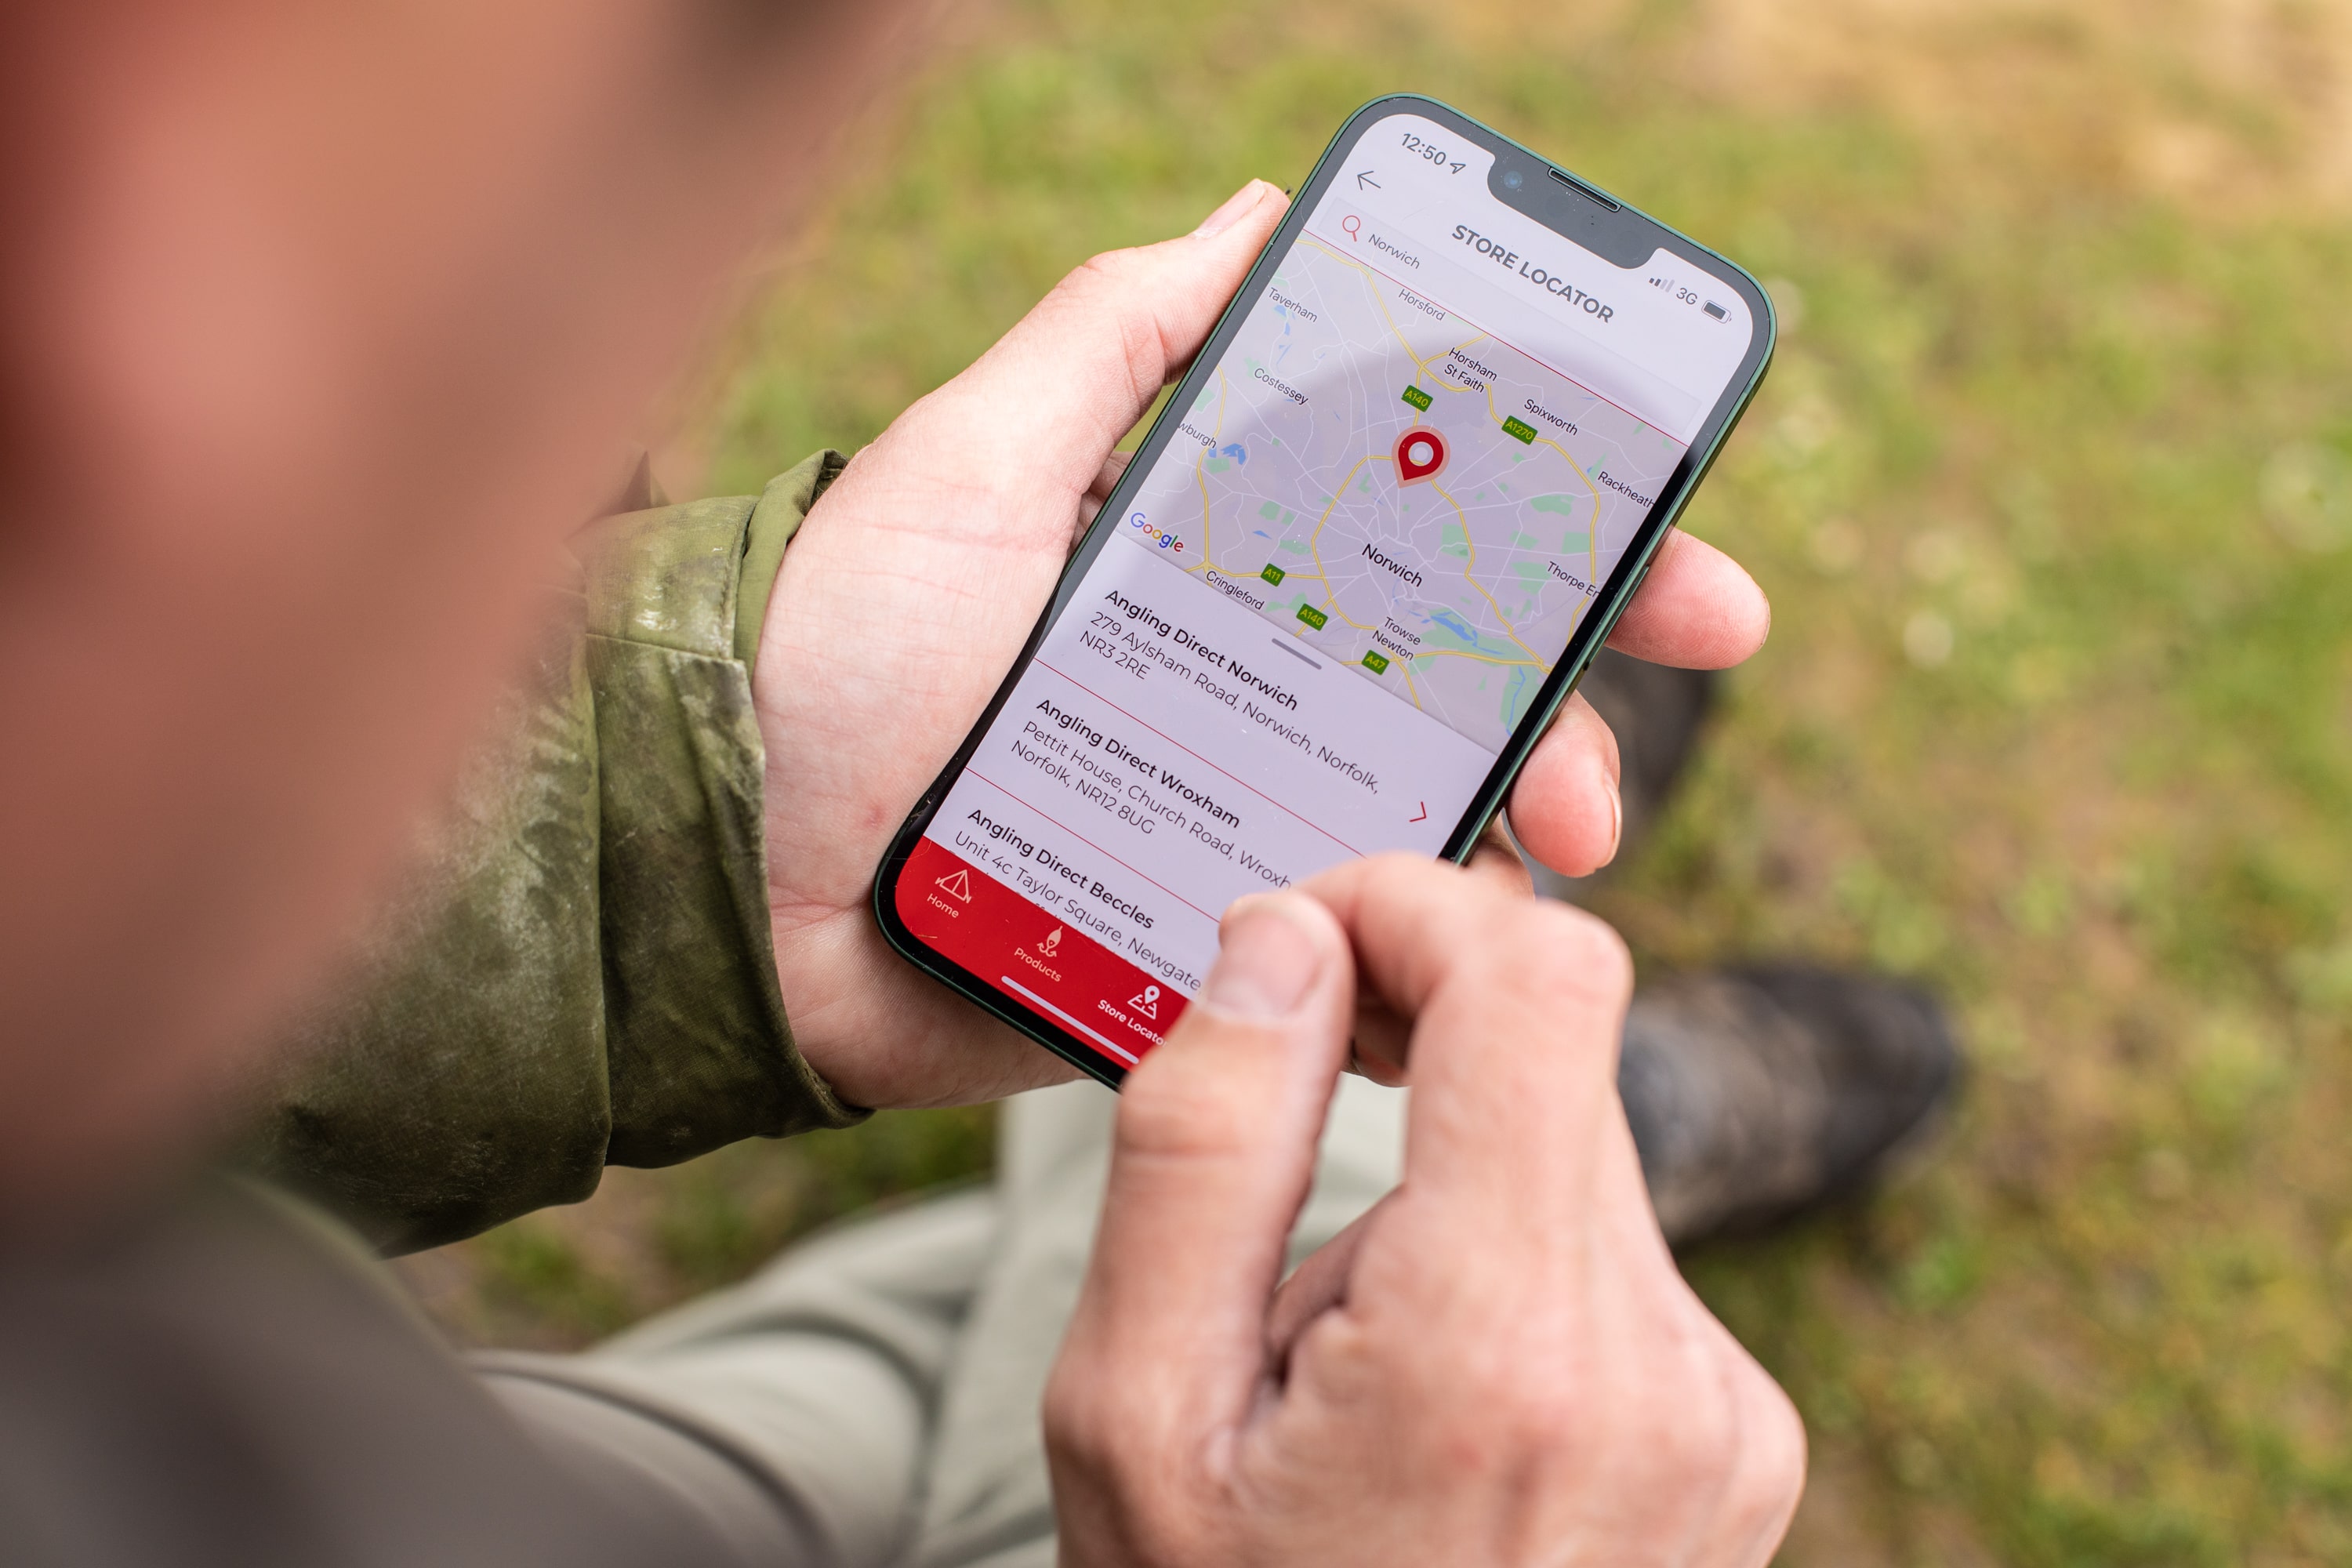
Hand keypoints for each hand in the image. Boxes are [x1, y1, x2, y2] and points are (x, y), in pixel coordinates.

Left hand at [753, 181, 1771, 1108]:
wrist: (716, 866)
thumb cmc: (832, 643)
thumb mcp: (973, 456)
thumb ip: (1117, 339)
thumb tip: (1260, 208)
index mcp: (1222, 573)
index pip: (1439, 544)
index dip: (1578, 547)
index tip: (1681, 561)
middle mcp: (1247, 699)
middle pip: (1469, 705)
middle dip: (1577, 728)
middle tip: (1603, 782)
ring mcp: (1229, 835)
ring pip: (1427, 850)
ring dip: (1506, 870)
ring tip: (1521, 884)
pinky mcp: (1193, 965)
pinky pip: (1338, 985)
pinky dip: (1407, 992)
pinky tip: (1434, 996)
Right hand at [1044, 858, 1804, 1565]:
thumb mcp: (1136, 1405)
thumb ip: (1205, 1140)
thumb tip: (1285, 934)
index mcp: (1499, 1343)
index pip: (1541, 979)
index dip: (1418, 905)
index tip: (1310, 937)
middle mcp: (1660, 1366)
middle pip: (1557, 1047)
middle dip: (1407, 1056)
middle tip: (1280, 1173)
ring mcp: (1723, 1412)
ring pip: (1577, 1147)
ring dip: (1447, 1183)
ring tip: (1346, 1357)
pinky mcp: (1740, 1439)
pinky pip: (1615, 1255)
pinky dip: (1509, 1264)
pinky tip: (1428, 1403)